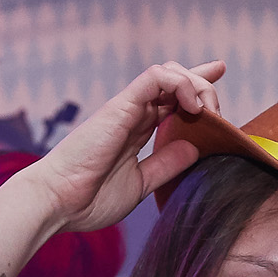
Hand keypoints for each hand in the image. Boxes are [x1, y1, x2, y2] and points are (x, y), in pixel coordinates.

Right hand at [19, 59, 226, 234]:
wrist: (58, 203)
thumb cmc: (89, 199)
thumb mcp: (141, 183)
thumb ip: (166, 165)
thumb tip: (195, 148)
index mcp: (136, 131)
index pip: (171, 100)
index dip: (196, 86)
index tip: (218, 75)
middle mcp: (133, 115)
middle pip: (174, 82)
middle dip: (204, 87)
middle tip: (218, 113)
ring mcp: (127, 108)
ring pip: (168, 73)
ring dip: (196, 84)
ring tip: (207, 109)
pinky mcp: (120, 106)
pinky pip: (154, 77)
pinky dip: (179, 82)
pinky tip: (192, 104)